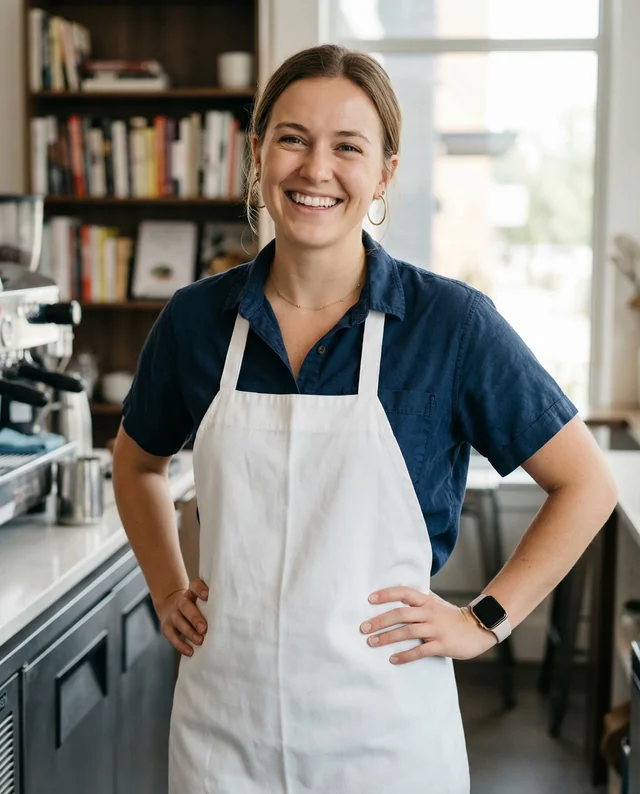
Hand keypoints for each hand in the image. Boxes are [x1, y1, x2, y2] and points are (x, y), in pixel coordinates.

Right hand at [156, 578, 208, 656]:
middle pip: (185, 606)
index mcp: (192, 592)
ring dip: (189, 632)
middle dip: (195, 617)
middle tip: (204, 628)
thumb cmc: (197, 605)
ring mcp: (173, 614)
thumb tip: (234, 610)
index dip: (200, 589)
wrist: (173, 607)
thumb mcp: (203, 600)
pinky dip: (180, 645)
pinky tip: (190, 652)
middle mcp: (181, 601)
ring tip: (200, 641)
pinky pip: (171, 636)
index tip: (208, 596)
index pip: (194, 585)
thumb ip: (215, 602)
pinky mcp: (167, 627)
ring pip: (178, 621)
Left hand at [360, 586, 497, 664]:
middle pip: (401, 613)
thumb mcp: (436, 602)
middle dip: (380, 620)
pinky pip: (420, 650)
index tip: (370, 599)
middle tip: (363, 628)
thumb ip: (419, 598)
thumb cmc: (451, 616)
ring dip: (387, 637)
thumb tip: (397, 593)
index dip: (387, 594)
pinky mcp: (441, 644)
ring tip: (372, 642)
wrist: (476, 629)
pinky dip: (405, 655)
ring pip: (407, 631)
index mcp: (426, 601)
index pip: (404, 592)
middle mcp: (429, 612)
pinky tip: (393, 659)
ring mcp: (436, 629)